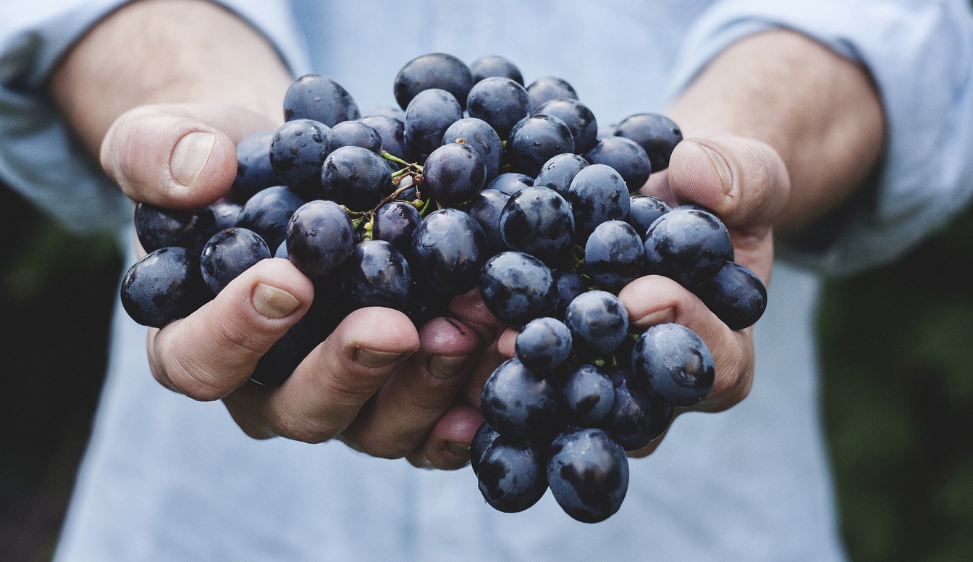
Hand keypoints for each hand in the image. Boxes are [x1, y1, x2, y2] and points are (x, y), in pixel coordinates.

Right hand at [103, 103, 496, 468]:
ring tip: (471, 328)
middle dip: (350, 370)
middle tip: (395, 326)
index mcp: (197, 342)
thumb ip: (157, 153)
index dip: (236, 332)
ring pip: (379, 426)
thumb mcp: (169, 138)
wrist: (301, 170)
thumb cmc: (226, 163)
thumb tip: (201, 174)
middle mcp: (270, 388)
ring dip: (428, 384)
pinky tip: (505, 364)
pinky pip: (437, 423)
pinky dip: (473, 402)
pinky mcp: (404, 392)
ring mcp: (345, 398)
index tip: (287, 279)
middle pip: (301, 410)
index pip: (199, 361)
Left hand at [486, 133, 789, 456]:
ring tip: (474, 329)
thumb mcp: (747, 174)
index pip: (712, 364)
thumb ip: (741, 177)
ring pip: (560, 395)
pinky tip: (443, 319)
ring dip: (514, 367)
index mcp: (720, 354)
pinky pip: (516, 365)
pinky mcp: (546, 361)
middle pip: (623, 401)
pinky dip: (479, 343)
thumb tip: (697, 173)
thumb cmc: (715, 193)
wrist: (661, 196)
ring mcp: (595, 380)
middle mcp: (653, 388)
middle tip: (530, 338)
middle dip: (578, 367)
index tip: (641, 294)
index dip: (681, 331)